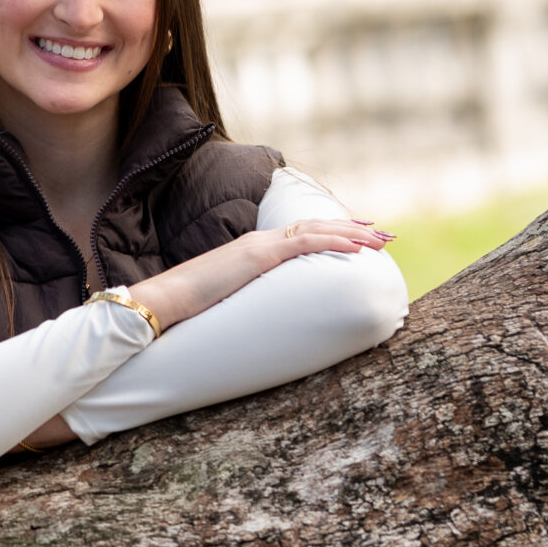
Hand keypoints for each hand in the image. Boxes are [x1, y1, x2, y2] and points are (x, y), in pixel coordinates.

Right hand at [129, 219, 391, 330]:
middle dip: (352, 230)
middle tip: (384, 235)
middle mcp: (258, 243)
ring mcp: (258, 247)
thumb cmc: (186, 308)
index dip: (332, 234)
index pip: (299, 235)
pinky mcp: (257, 256)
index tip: (358, 238)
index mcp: (251, 252)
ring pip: (316, 230)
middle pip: (315, 227)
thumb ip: (246, 300)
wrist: (163, 301)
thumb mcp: (225, 301)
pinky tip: (357, 247)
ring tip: (381, 239)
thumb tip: (261, 319)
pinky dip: (334, 242)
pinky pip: (304, 243)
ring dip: (353, 234)